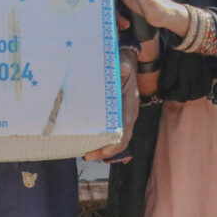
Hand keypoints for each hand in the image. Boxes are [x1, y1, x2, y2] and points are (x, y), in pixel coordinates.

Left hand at [83, 46, 138, 161]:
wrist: (127, 62)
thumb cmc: (123, 65)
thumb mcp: (123, 64)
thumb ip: (123, 68)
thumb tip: (124, 68)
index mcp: (130, 106)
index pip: (125, 131)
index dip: (115, 143)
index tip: (103, 150)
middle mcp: (128, 115)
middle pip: (120, 140)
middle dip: (105, 150)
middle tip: (87, 155)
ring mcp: (124, 117)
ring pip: (116, 139)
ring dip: (102, 148)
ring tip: (86, 153)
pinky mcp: (118, 116)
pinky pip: (112, 133)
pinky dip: (102, 141)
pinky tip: (90, 142)